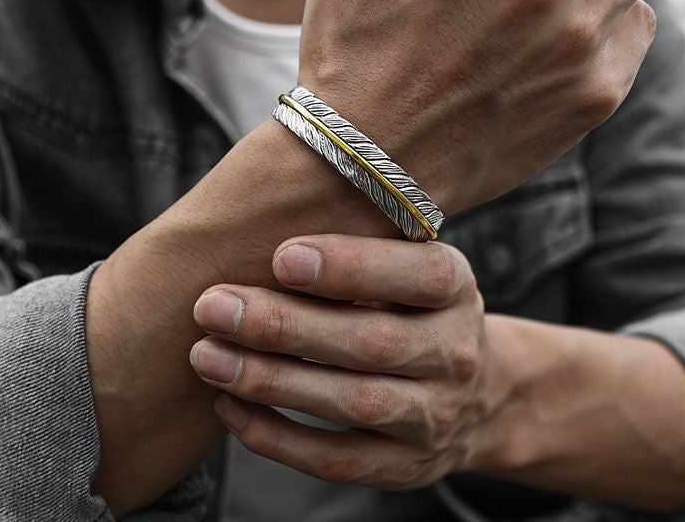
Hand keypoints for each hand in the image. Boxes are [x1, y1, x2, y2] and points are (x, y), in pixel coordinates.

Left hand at [190, 234, 501, 488]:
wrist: (476, 396)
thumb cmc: (416, 308)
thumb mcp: (410, 266)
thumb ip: (360, 248)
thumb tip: (266, 218)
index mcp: (457, 289)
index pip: (420, 275)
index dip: (352, 266)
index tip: (281, 256)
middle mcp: (454, 354)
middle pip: (374, 343)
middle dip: (286, 325)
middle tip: (214, 306)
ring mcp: (434, 417)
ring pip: (353, 403)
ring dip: (271, 380)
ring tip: (207, 356)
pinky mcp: (404, 467)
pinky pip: (337, 460)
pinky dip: (277, 436)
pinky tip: (229, 406)